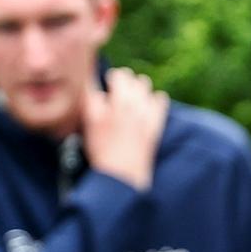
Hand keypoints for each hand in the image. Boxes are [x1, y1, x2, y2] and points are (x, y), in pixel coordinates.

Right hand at [83, 67, 169, 191]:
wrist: (121, 176)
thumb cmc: (101, 152)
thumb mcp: (90, 124)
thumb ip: (92, 101)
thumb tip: (98, 88)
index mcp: (108, 103)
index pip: (106, 77)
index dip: (103, 79)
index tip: (103, 86)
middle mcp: (127, 104)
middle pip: (125, 75)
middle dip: (120, 80)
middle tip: (116, 92)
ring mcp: (143, 111)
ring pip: (143, 82)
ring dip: (137, 87)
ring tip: (131, 98)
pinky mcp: (156, 121)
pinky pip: (161, 98)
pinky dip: (154, 99)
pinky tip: (146, 108)